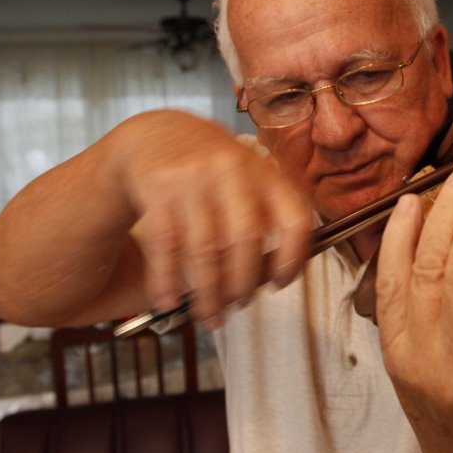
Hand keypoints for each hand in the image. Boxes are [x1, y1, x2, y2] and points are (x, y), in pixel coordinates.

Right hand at [114, 110, 311, 326]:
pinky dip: (167, 281)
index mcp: (266, 172)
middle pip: (245, 241)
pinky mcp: (159, 188)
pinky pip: (166, 246)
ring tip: (208, 318)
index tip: (280, 283)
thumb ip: (265, 218)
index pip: (294, 218)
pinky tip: (169, 301)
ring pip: (204, 250)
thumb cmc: (213, 171)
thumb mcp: (248, 179)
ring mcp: (194, 178)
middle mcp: (233, 171)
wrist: (157, 134)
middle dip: (241, 284)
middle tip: (236, 307)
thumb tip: (272, 277)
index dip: (292, 257)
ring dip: (207, 294)